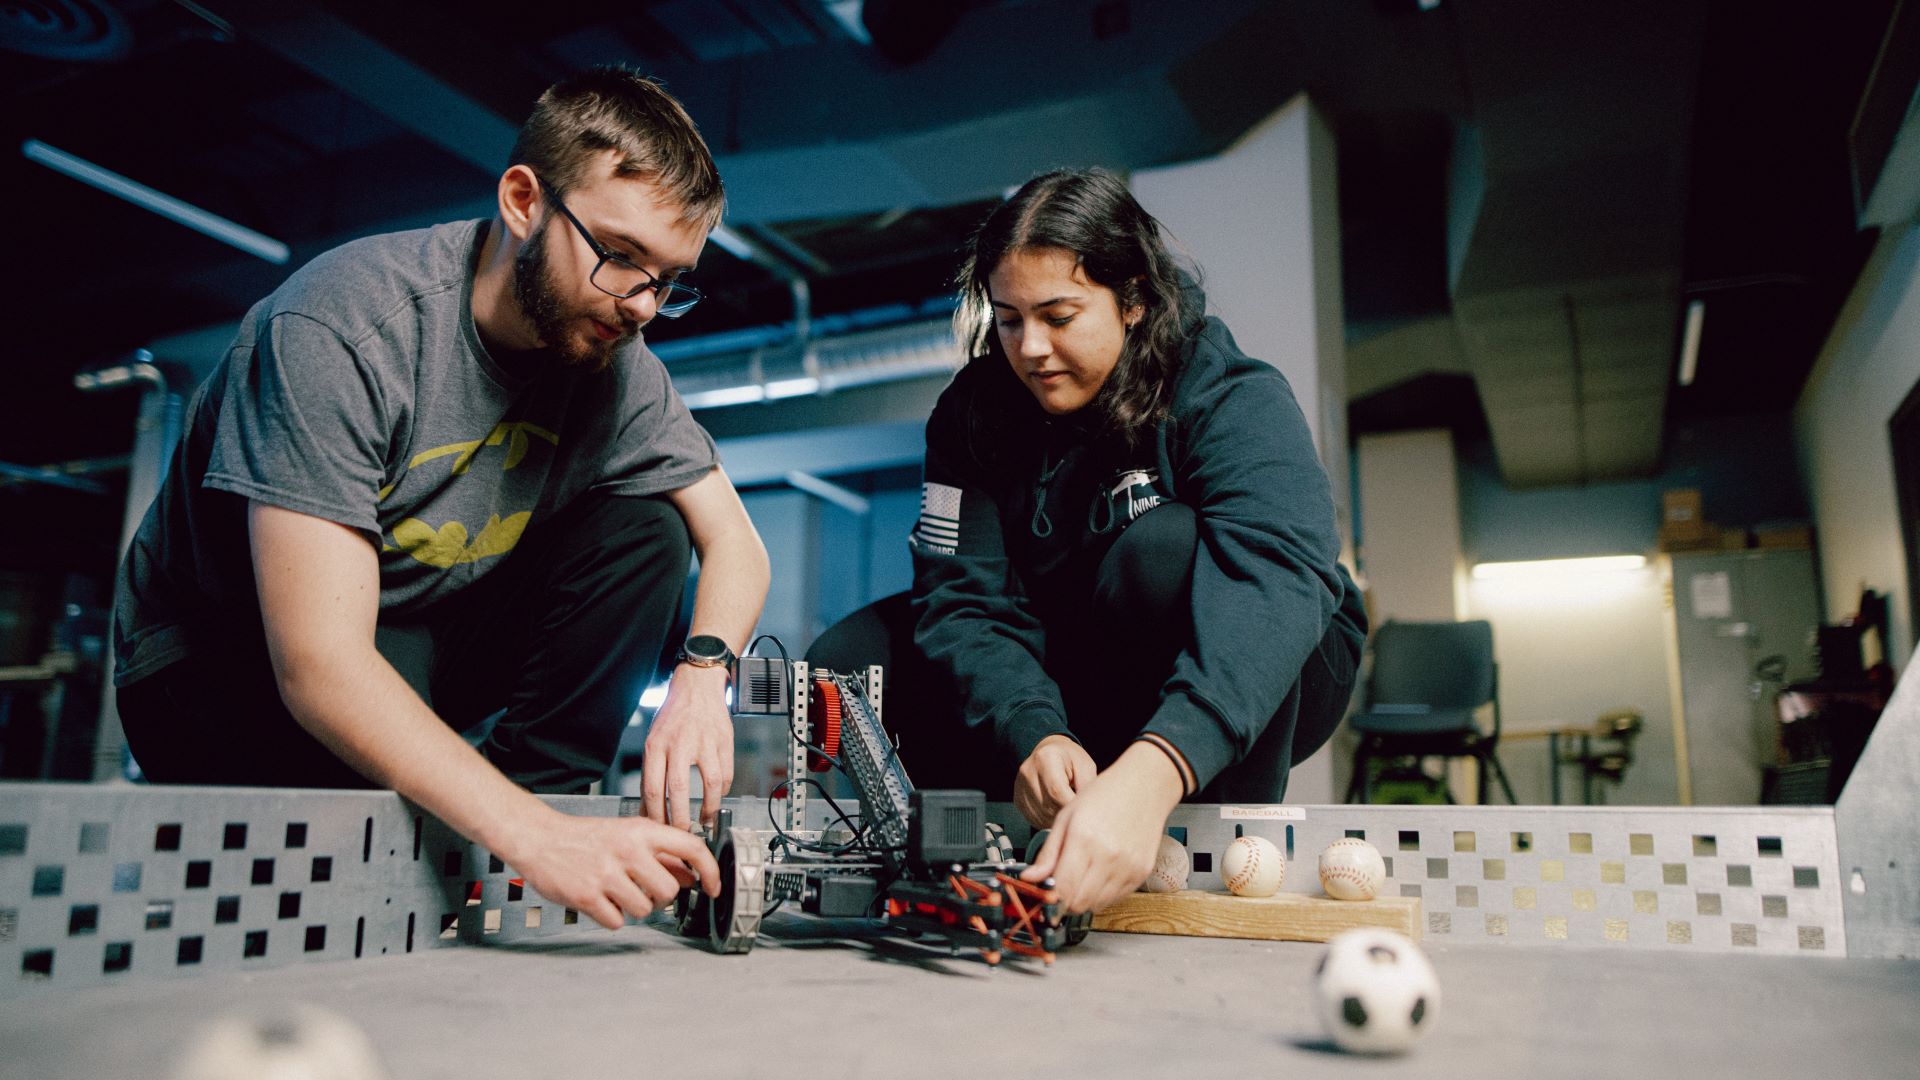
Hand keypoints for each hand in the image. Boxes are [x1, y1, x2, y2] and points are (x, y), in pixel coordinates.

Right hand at [497, 807, 720, 929]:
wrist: (540, 838)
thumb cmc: (586, 837)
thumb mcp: (627, 835)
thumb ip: (661, 855)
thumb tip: (692, 877)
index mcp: (642, 831)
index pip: (692, 848)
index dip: (710, 871)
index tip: (714, 887)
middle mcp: (628, 850)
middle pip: (669, 890)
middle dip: (661, 898)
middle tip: (645, 891)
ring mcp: (607, 874)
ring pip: (645, 909)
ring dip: (634, 908)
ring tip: (618, 893)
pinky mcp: (587, 896)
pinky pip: (617, 922)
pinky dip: (611, 917)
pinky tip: (601, 901)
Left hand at [642, 663, 734, 829]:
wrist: (697, 685)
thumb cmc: (673, 714)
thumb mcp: (653, 739)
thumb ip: (652, 771)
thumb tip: (650, 807)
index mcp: (656, 745)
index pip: (652, 788)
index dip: (656, 814)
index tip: (659, 829)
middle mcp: (679, 743)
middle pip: (678, 790)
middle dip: (680, 818)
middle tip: (682, 832)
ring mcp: (704, 742)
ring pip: (709, 784)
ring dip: (708, 808)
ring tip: (704, 820)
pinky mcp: (724, 741)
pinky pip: (726, 774)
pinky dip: (723, 791)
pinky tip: (717, 798)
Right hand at [1014, 734, 1097, 827]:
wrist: (1049, 752)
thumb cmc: (1071, 759)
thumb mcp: (1085, 765)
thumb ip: (1087, 786)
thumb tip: (1089, 811)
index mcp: (1045, 758)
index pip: (1057, 792)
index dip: (1071, 806)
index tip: (1084, 811)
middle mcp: (1027, 772)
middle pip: (1048, 806)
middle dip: (1066, 814)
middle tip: (1078, 811)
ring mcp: (1019, 787)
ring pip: (1041, 816)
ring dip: (1057, 820)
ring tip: (1068, 810)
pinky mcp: (1017, 800)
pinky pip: (1034, 819)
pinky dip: (1048, 821)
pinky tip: (1057, 811)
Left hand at [1021, 742, 1183, 913]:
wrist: (1144, 786)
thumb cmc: (1103, 796)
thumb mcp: (1066, 817)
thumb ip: (1048, 853)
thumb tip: (1029, 879)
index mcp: (1084, 840)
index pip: (1063, 890)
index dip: (1050, 898)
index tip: (1045, 893)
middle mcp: (1108, 857)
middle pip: (1079, 904)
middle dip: (1065, 901)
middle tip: (1061, 886)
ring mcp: (1128, 868)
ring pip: (1097, 906)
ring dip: (1084, 899)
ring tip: (1082, 876)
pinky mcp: (1141, 873)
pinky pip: (1116, 899)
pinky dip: (1103, 894)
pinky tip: (1100, 873)